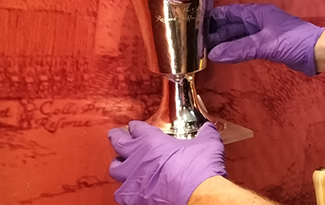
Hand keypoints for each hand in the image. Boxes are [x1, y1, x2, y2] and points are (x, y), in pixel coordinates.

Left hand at [109, 121, 226, 204]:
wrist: (198, 195)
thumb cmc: (200, 170)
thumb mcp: (208, 144)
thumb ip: (206, 134)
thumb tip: (208, 129)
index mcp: (152, 141)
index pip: (137, 128)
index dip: (136, 126)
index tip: (136, 126)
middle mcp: (137, 158)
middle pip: (118, 142)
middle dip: (117, 137)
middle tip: (116, 135)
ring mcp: (133, 179)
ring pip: (115, 168)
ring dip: (118, 164)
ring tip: (121, 164)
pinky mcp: (133, 198)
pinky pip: (121, 193)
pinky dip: (126, 190)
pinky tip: (131, 190)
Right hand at [207, 4, 324, 75]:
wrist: (319, 53)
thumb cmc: (297, 41)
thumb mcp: (265, 44)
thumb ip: (240, 49)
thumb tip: (215, 54)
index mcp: (258, 13)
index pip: (230, 12)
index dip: (213, 18)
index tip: (196, 25)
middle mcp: (259, 22)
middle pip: (232, 25)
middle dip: (215, 33)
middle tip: (197, 44)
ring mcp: (263, 35)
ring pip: (238, 37)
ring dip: (224, 44)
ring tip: (206, 52)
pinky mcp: (268, 47)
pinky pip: (246, 47)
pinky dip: (235, 51)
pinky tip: (225, 57)